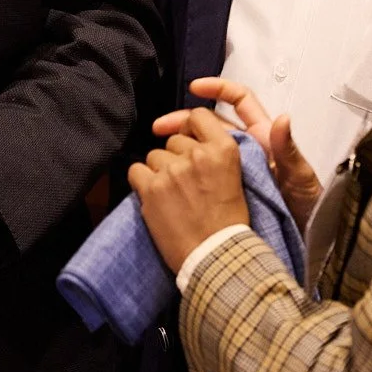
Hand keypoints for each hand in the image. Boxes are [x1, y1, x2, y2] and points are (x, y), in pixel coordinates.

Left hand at [128, 107, 251, 273]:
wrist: (215, 256)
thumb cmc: (228, 223)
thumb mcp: (235, 177)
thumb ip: (215, 154)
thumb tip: (193, 141)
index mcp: (223, 149)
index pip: (198, 116)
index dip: (189, 126)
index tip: (187, 138)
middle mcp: (197, 154)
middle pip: (173, 140)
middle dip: (175, 156)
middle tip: (184, 182)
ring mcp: (172, 170)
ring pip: (154, 156)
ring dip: (159, 172)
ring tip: (171, 196)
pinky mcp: (151, 188)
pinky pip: (135, 171)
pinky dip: (141, 183)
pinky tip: (153, 198)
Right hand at [158, 77, 322, 228]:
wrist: (305, 238)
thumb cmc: (306, 203)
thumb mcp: (298, 176)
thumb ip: (288, 149)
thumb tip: (282, 119)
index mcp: (262, 137)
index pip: (239, 100)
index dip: (218, 89)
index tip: (194, 87)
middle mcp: (245, 148)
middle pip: (209, 124)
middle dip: (183, 121)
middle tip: (158, 128)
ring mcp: (232, 169)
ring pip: (200, 148)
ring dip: (178, 145)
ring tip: (157, 153)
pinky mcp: (223, 190)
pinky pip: (200, 174)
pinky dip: (183, 172)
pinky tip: (167, 177)